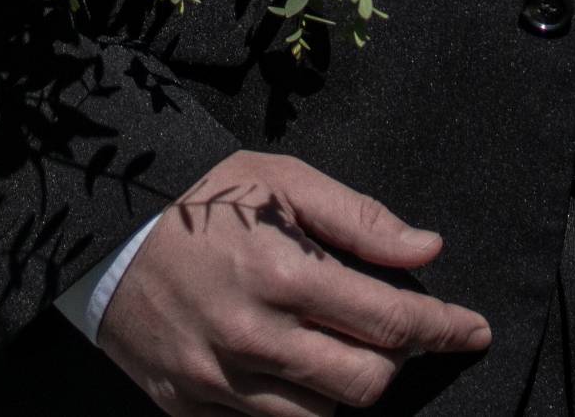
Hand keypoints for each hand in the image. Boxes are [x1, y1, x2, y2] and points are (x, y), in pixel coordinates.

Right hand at [96, 151, 495, 414]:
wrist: (101, 236)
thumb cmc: (200, 200)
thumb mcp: (281, 181)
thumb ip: (358, 220)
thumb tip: (427, 251)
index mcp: (281, 274)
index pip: (389, 322)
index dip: (444, 329)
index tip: (474, 330)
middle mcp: (254, 337)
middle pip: (366, 384)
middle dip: (394, 360)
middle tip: (387, 330)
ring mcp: (220, 381)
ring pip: (322, 416)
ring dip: (344, 384)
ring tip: (330, 342)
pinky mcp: (191, 407)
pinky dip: (294, 401)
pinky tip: (289, 363)